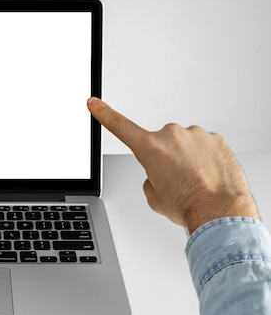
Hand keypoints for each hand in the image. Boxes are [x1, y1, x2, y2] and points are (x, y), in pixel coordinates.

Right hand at [87, 97, 258, 234]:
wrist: (220, 212)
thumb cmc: (188, 205)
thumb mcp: (154, 196)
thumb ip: (150, 177)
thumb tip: (161, 172)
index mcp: (149, 148)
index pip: (120, 126)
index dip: (104, 113)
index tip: (94, 103)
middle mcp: (171, 135)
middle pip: (161, 143)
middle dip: (165, 158)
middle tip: (177, 180)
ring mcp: (196, 135)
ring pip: (185, 145)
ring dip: (187, 159)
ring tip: (196, 181)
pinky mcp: (216, 139)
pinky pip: (204, 146)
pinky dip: (206, 160)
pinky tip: (209, 176)